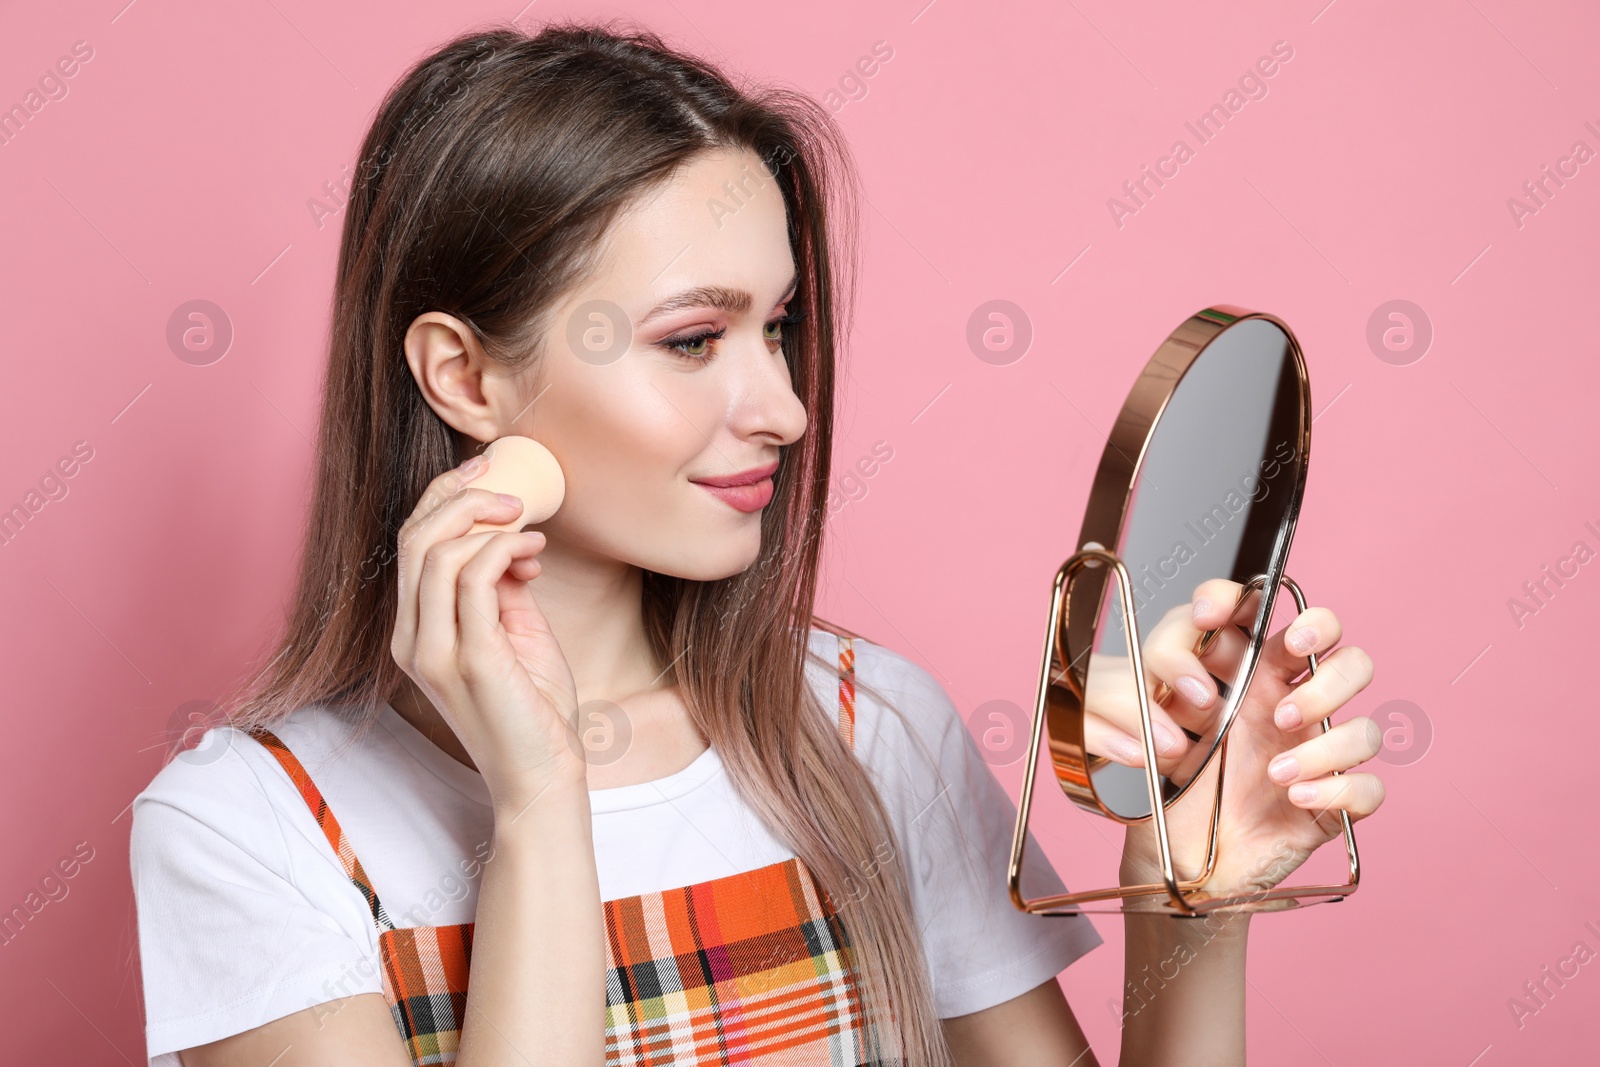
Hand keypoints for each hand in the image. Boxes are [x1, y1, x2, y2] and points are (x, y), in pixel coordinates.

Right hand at [390, 453, 584, 817]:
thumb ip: (501, 589)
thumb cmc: (534, 713)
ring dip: (486, 522)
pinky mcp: (470, 659)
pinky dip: (503, 550)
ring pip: (435, 553)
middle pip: (412, 539)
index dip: (442, 500)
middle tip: (511, 490)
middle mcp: (412, 640)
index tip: (487, 477)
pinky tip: (532, 551)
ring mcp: (435, 651)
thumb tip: (509, 541)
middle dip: (460, 498)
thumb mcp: (515, 636)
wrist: (542, 779)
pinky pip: (473, 580)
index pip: (408, 546)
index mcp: (415, 634)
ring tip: (529, 525)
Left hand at [1084, 578, 1383, 898]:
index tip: (1209, 615)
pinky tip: (1295, 797)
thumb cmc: (1169, 793)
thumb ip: (1152, 698)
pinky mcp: (1333, 805)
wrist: (1179, 865)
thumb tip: (1188, 685)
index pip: (1262, 611)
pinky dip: (1338, 789)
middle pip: (1341, 650)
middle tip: (1280, 700)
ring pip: (1365, 724)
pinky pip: (1368, 787)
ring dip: (1326, 742)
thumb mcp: (1148, 736)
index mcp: (1245, 676)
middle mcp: (1288, 705)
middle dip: (1322, 665)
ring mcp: (1317, 754)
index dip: (1242, 598)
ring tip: (1273, 770)